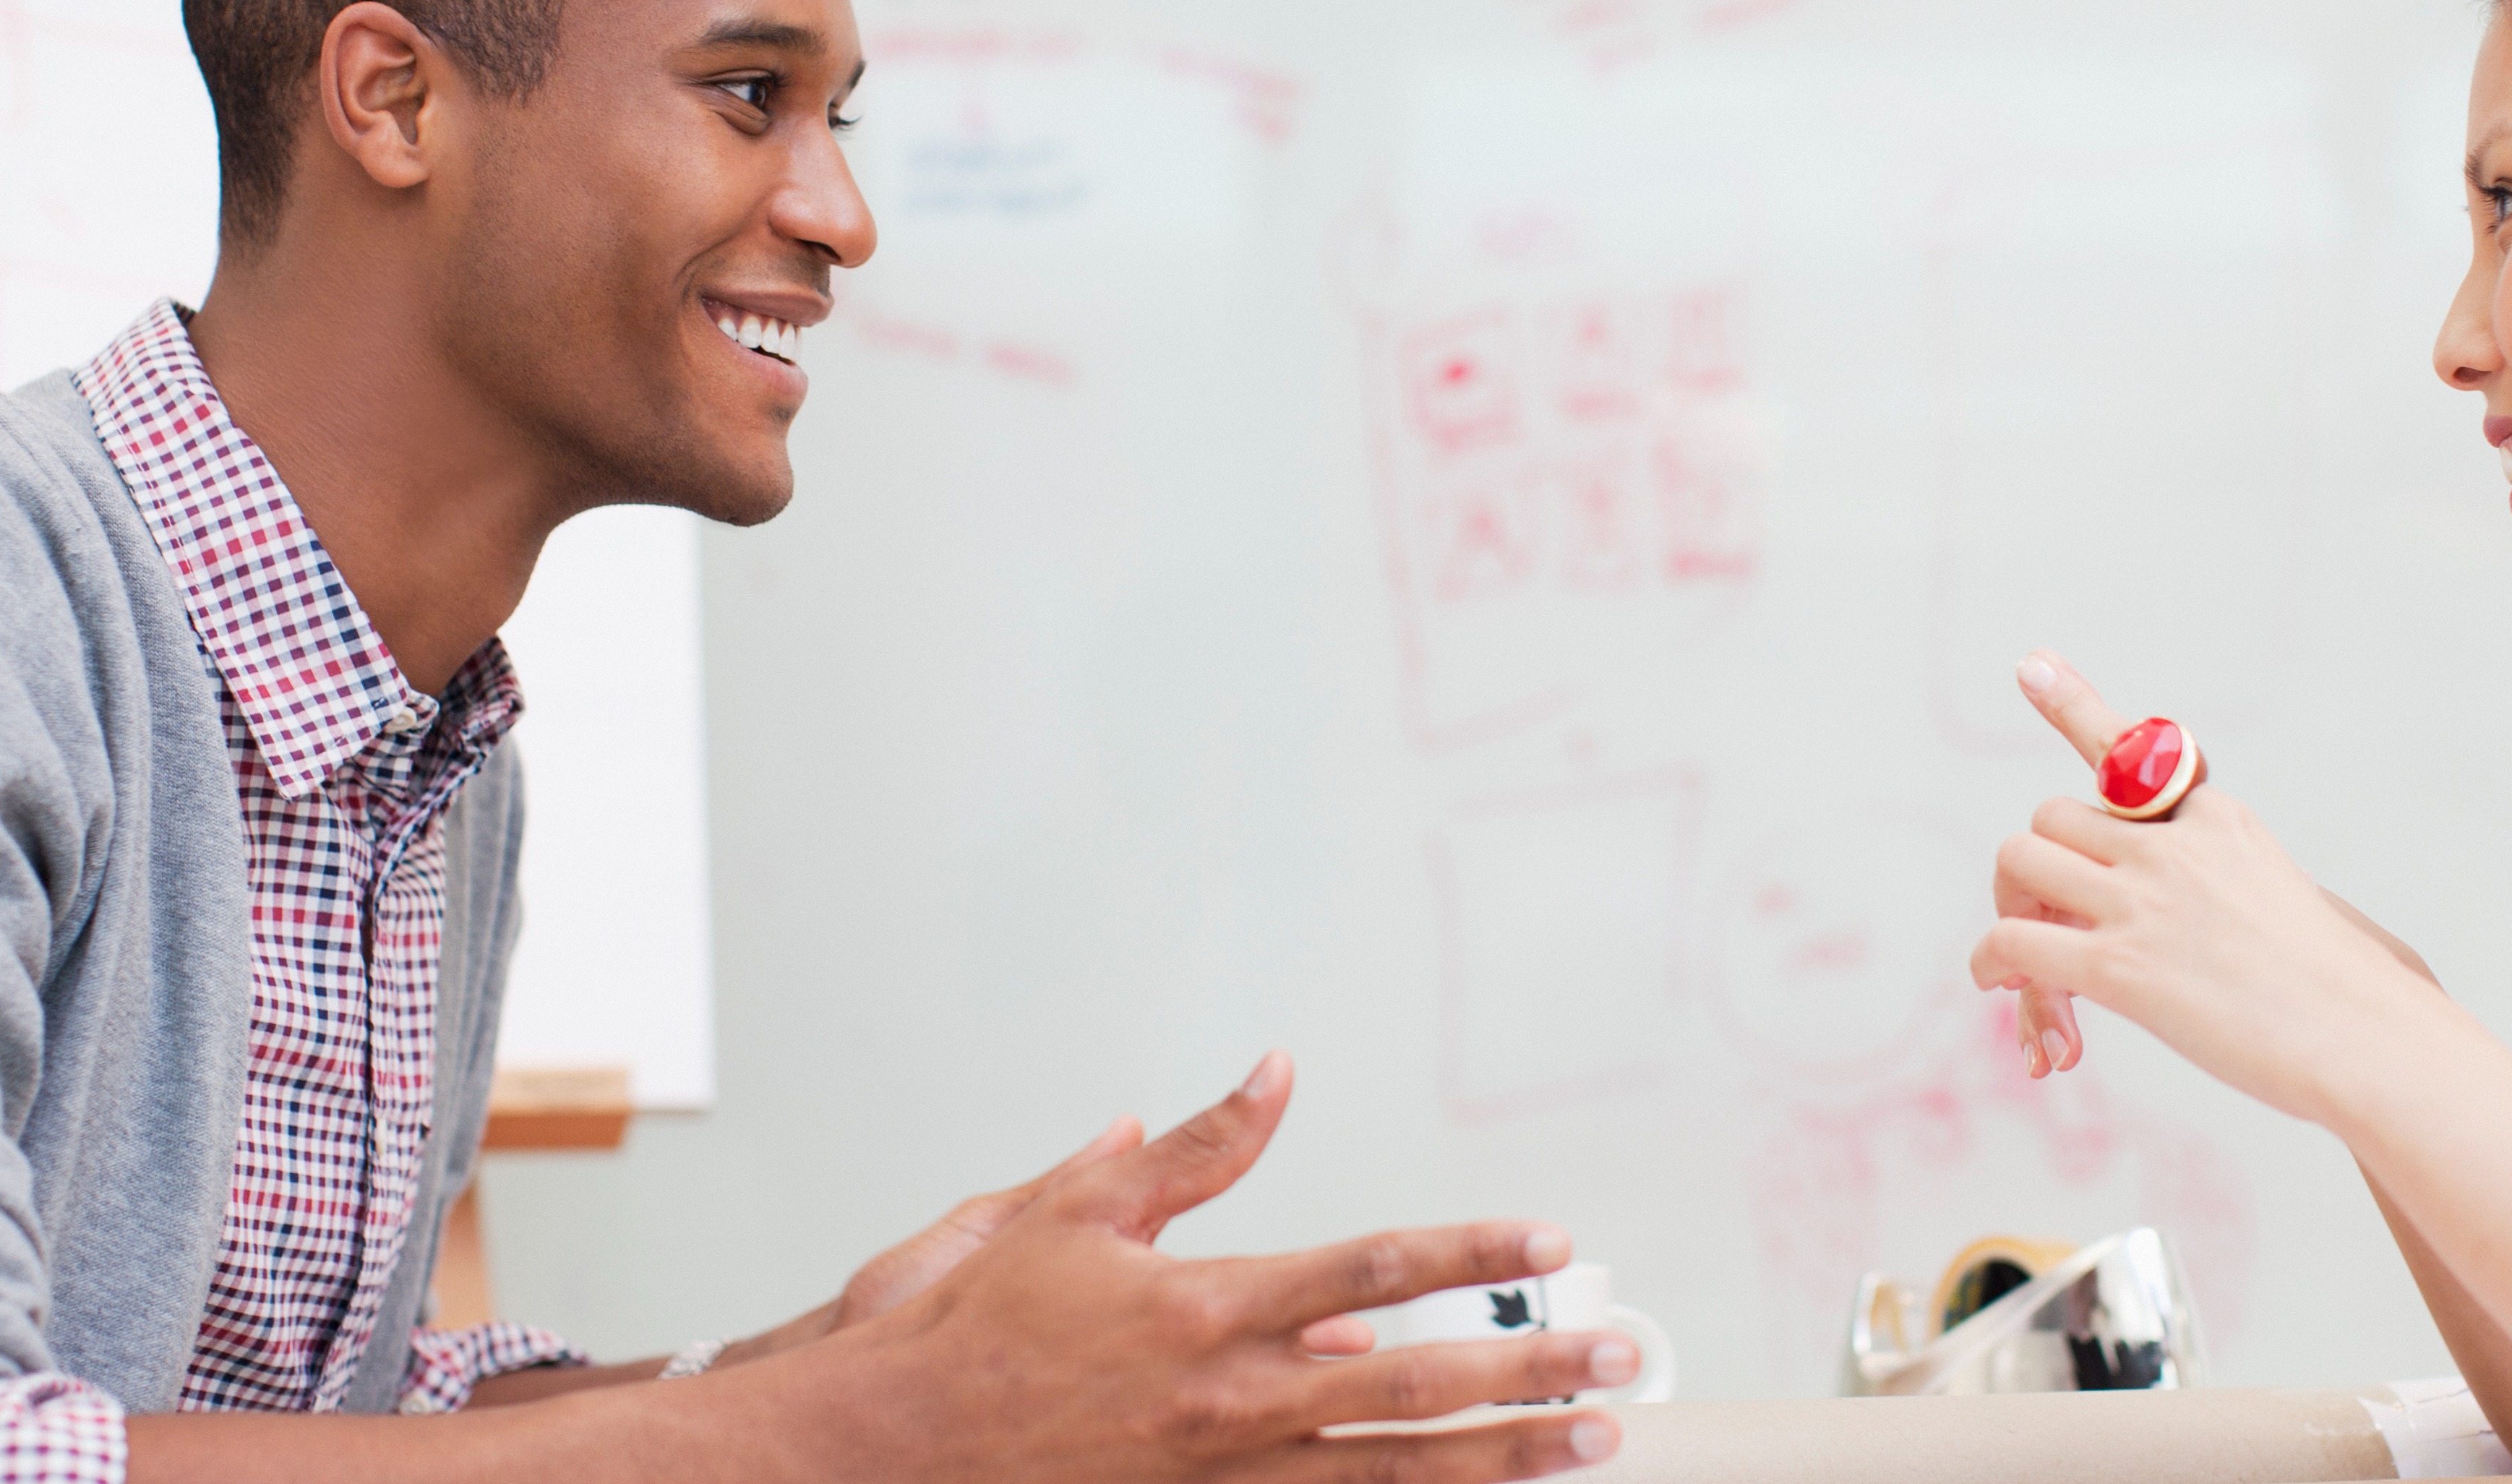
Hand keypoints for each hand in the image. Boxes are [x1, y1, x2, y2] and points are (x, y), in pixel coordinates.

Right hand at [737, 1052, 1637, 1481]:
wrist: (894, 1451)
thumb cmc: (977, 1332)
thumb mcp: (1078, 1212)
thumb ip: (1198, 1147)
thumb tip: (1273, 1068)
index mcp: (1207, 1308)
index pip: (1370, 1269)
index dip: (1469, 1254)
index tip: (1549, 1239)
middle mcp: (1231, 1402)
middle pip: (1412, 1388)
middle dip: (1527, 1373)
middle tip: (1618, 1359)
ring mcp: (1224, 1479)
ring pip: (1394, 1476)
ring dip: (1503, 1461)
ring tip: (1591, 1443)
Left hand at [1979, 651, 2443, 1119]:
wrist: (2372, 1038)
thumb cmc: (2350, 991)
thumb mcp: (2299, 902)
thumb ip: (2240, 888)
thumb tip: (2231, 912)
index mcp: (2219, 820)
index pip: (2133, 748)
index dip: (2073, 705)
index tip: (2032, 667)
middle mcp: (2176, 845)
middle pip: (2053, 816)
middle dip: (2036, 869)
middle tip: (2047, 923)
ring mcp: (2146, 900)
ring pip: (2020, 861)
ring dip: (2010, 910)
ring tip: (2027, 966)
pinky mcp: (2122, 966)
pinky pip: (2013, 940)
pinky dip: (1990, 962)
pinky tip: (2002, 985)